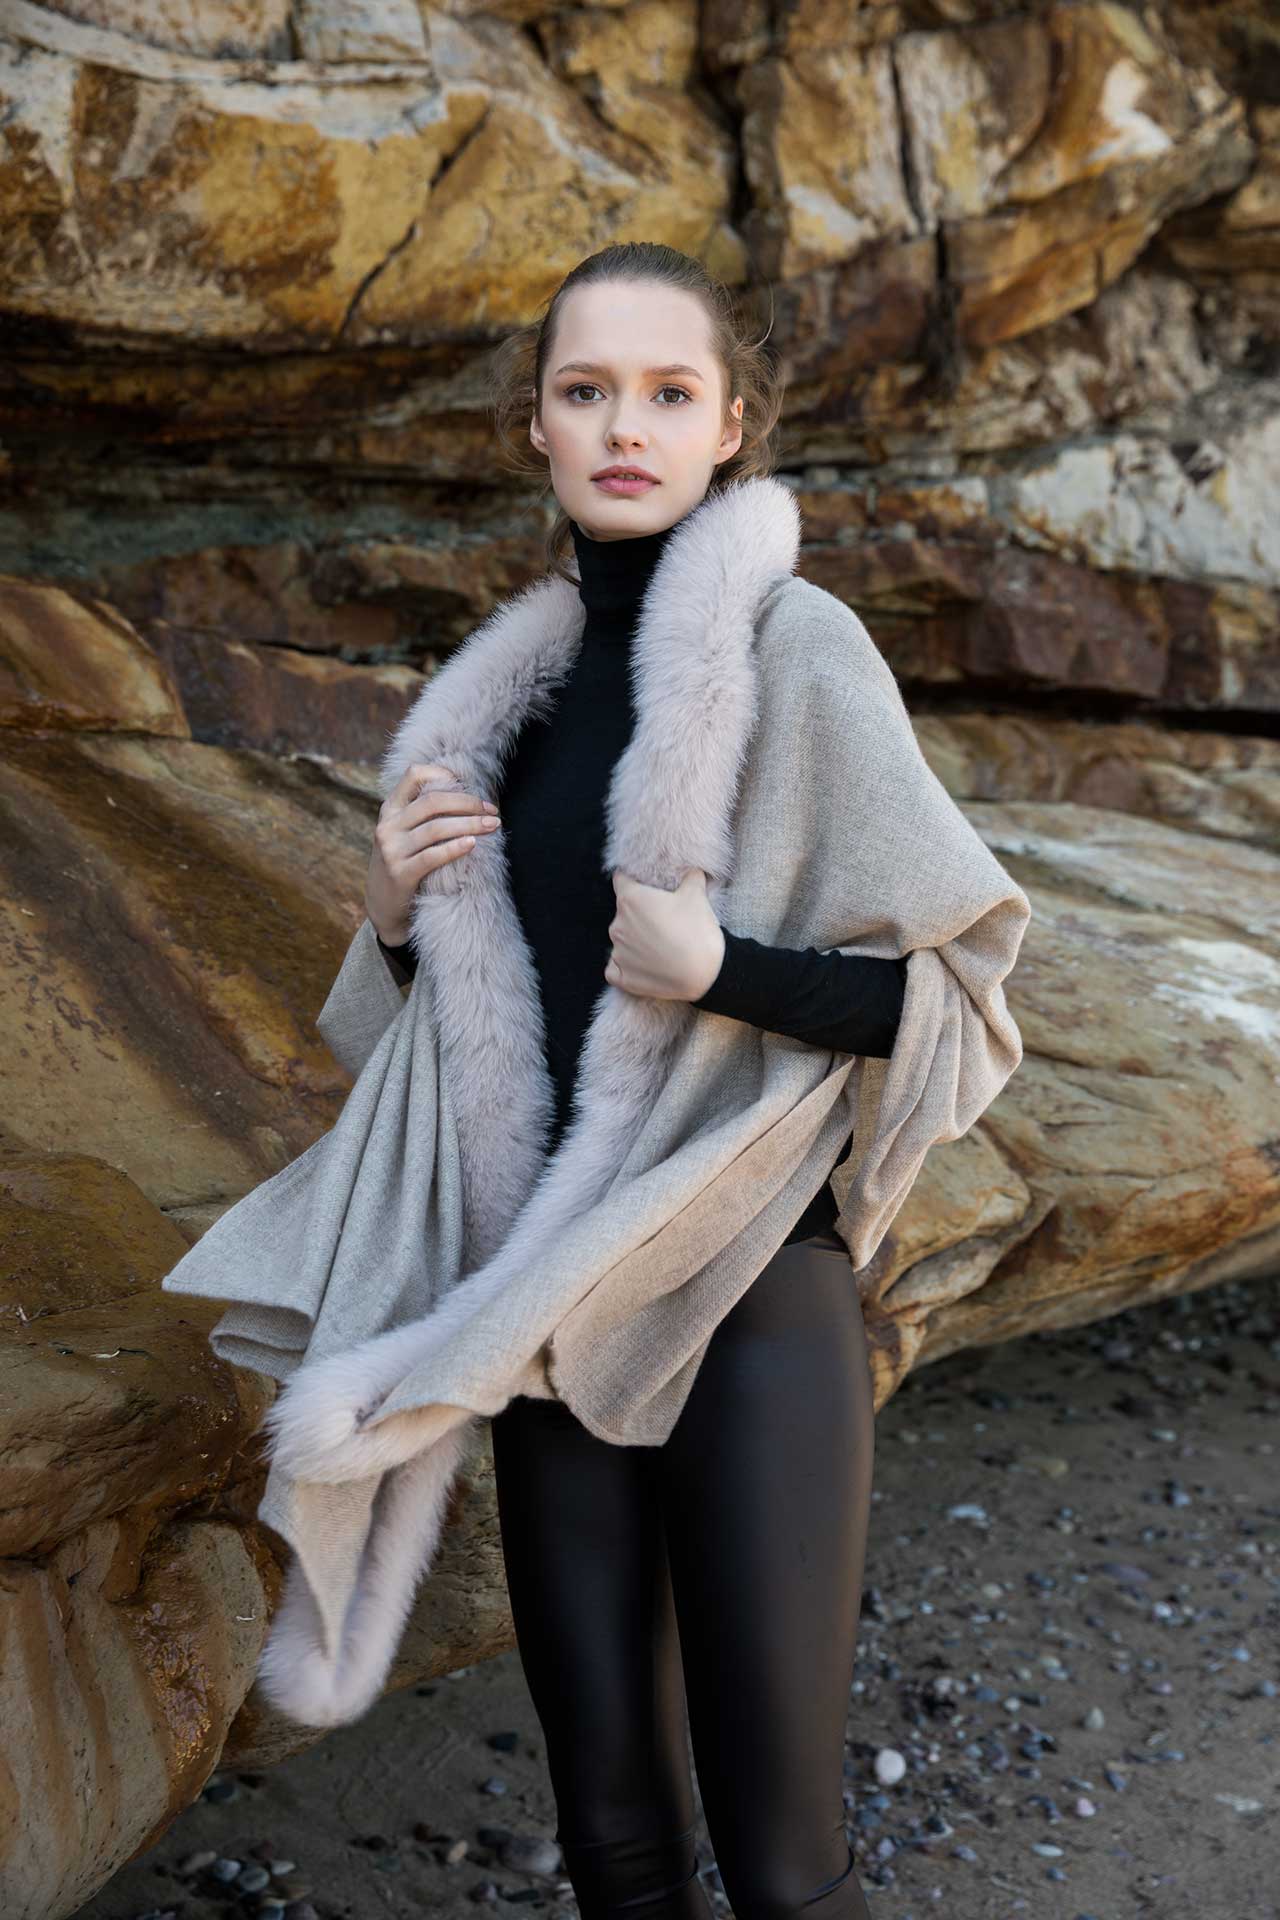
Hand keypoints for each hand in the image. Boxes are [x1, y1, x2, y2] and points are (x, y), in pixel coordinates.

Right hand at [366, 762, 500, 944]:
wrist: (383, 905)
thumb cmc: (405, 862)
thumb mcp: (404, 833)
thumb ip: (422, 814)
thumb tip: (467, 794)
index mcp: (390, 809)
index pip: (414, 775)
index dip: (442, 774)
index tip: (467, 785)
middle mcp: (388, 825)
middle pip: (433, 801)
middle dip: (468, 803)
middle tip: (492, 811)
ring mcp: (392, 849)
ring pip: (436, 828)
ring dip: (470, 824)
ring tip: (493, 826)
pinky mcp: (400, 873)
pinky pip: (432, 856)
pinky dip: (455, 848)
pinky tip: (473, 844)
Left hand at [605, 868, 725, 1001]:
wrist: (705, 974)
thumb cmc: (697, 931)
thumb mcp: (697, 894)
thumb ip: (690, 876)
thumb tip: (691, 870)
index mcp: (630, 899)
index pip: (621, 880)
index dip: (634, 882)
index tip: (648, 889)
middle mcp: (617, 924)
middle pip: (623, 912)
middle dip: (639, 914)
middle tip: (664, 922)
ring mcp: (617, 952)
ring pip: (621, 940)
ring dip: (635, 941)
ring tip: (660, 947)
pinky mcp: (620, 976)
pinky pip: (616, 967)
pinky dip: (627, 966)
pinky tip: (646, 966)